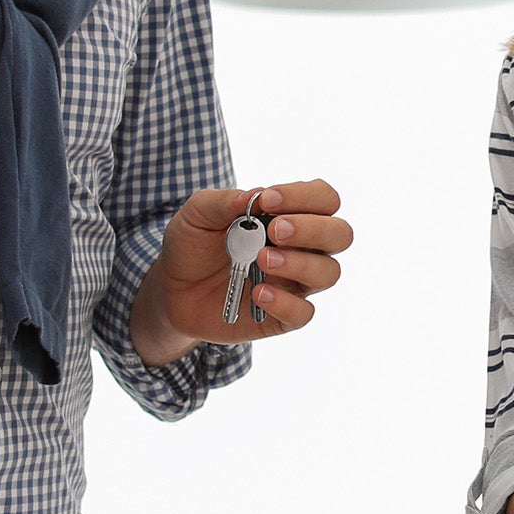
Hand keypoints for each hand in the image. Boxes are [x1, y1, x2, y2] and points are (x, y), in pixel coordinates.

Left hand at [132, 181, 351, 361]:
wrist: (172, 289)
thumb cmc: (193, 245)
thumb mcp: (198, 214)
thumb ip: (224, 201)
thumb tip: (256, 196)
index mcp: (290, 216)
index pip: (323, 199)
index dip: (304, 196)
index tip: (268, 200)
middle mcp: (302, 249)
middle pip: (340, 234)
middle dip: (313, 229)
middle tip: (275, 230)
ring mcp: (295, 284)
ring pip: (329, 273)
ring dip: (300, 263)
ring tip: (262, 260)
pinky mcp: (283, 316)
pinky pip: (304, 313)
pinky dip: (285, 302)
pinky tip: (258, 292)